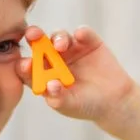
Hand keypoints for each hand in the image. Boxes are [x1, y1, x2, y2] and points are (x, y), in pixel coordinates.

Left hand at [18, 25, 137, 128]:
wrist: (115, 101)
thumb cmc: (87, 105)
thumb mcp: (71, 106)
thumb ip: (58, 98)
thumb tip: (50, 86)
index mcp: (43, 74)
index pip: (28, 67)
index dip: (25, 65)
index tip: (26, 64)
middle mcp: (53, 59)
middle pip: (40, 45)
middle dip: (34, 37)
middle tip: (32, 34)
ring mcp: (71, 49)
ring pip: (59, 37)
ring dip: (58, 38)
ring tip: (61, 46)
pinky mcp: (88, 42)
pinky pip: (83, 33)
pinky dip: (81, 33)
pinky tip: (80, 36)